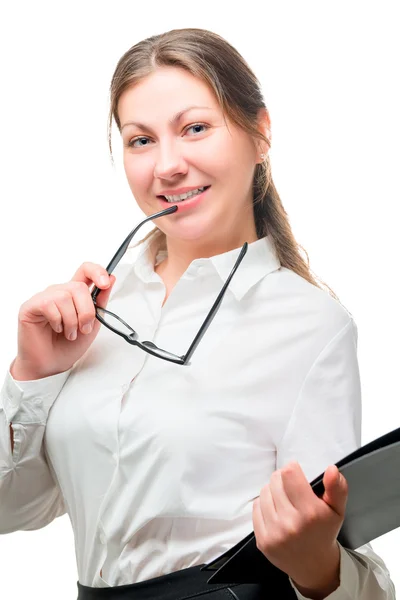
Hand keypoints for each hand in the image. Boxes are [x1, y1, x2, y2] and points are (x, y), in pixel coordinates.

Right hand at [11, 262, 115, 380]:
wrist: (52, 365)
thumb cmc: (69, 346)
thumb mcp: (93, 324)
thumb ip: (100, 302)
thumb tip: (110, 278)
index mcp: (74, 294)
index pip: (86, 270)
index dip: (97, 272)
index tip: (105, 283)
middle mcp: (59, 292)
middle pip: (78, 286)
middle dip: (86, 312)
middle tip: (84, 329)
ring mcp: (44, 298)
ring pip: (65, 297)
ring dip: (72, 321)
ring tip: (69, 333)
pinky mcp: (30, 306)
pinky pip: (49, 304)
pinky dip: (57, 321)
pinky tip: (56, 329)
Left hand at [252, 461, 347, 596]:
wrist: (314, 566)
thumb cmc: (325, 532)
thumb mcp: (338, 510)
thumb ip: (337, 488)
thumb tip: (331, 469)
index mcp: (310, 513)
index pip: (289, 474)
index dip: (292, 468)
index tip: (296, 472)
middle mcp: (290, 523)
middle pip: (275, 480)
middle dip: (283, 479)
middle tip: (291, 487)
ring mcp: (274, 533)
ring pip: (264, 491)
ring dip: (273, 490)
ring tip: (284, 499)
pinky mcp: (262, 540)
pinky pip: (256, 507)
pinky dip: (264, 504)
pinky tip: (275, 511)